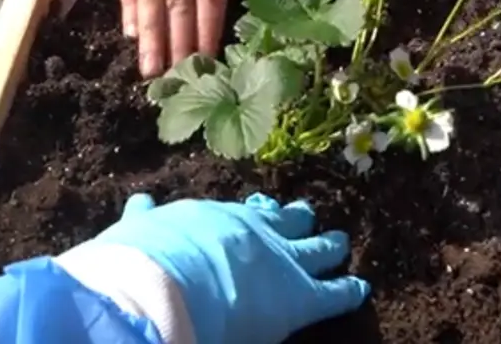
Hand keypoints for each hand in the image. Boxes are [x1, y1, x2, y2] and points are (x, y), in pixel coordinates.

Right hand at [80, 192, 369, 343]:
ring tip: (340, 241)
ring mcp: (283, 261)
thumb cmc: (143, 259)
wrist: (164, 285)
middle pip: (285, 221)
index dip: (256, 212)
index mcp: (218, 217)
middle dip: (296, 218)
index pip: (244, 213)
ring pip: (317, 249)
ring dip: (329, 245)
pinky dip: (349, 290)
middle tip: (305, 213)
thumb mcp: (139, 229)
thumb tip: (141, 203)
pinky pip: (334, 293)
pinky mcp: (300, 297)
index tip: (261, 207)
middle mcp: (255, 230)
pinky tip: (361, 288)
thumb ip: (144, 219)